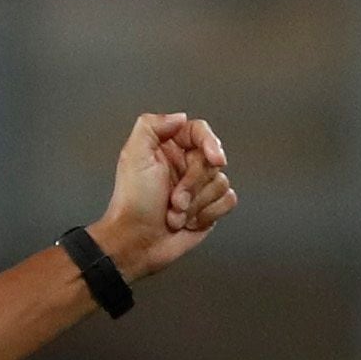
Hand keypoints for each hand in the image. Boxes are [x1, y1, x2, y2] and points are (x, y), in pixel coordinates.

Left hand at [87, 112, 236, 278]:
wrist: (137, 242)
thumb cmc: (133, 203)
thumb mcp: (134, 155)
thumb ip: (153, 125)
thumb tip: (179, 117)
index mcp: (168, 148)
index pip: (200, 132)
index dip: (210, 143)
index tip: (213, 158)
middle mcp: (184, 165)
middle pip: (212, 161)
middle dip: (193, 184)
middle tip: (174, 199)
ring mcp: (198, 188)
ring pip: (221, 182)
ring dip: (197, 203)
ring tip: (176, 214)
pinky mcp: (208, 208)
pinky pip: (227, 201)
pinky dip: (209, 213)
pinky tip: (190, 221)